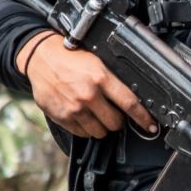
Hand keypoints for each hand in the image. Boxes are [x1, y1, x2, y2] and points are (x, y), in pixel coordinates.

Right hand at [19, 31, 157, 138]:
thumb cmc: (70, 57)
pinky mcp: (62, 117)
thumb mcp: (97, 61)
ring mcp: (74, 108)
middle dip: (117, 120)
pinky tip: (82, 115)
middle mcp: (88, 95)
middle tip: (112, 112)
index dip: (143, 118)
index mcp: (101, 78)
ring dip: (101, 126)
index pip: (130, 104)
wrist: (40, 57)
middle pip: (115, 124)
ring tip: (95, 113)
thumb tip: (132, 99)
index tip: (150, 126)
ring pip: (99, 132)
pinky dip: (85, 128)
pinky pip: (82, 133)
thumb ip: (112, 81)